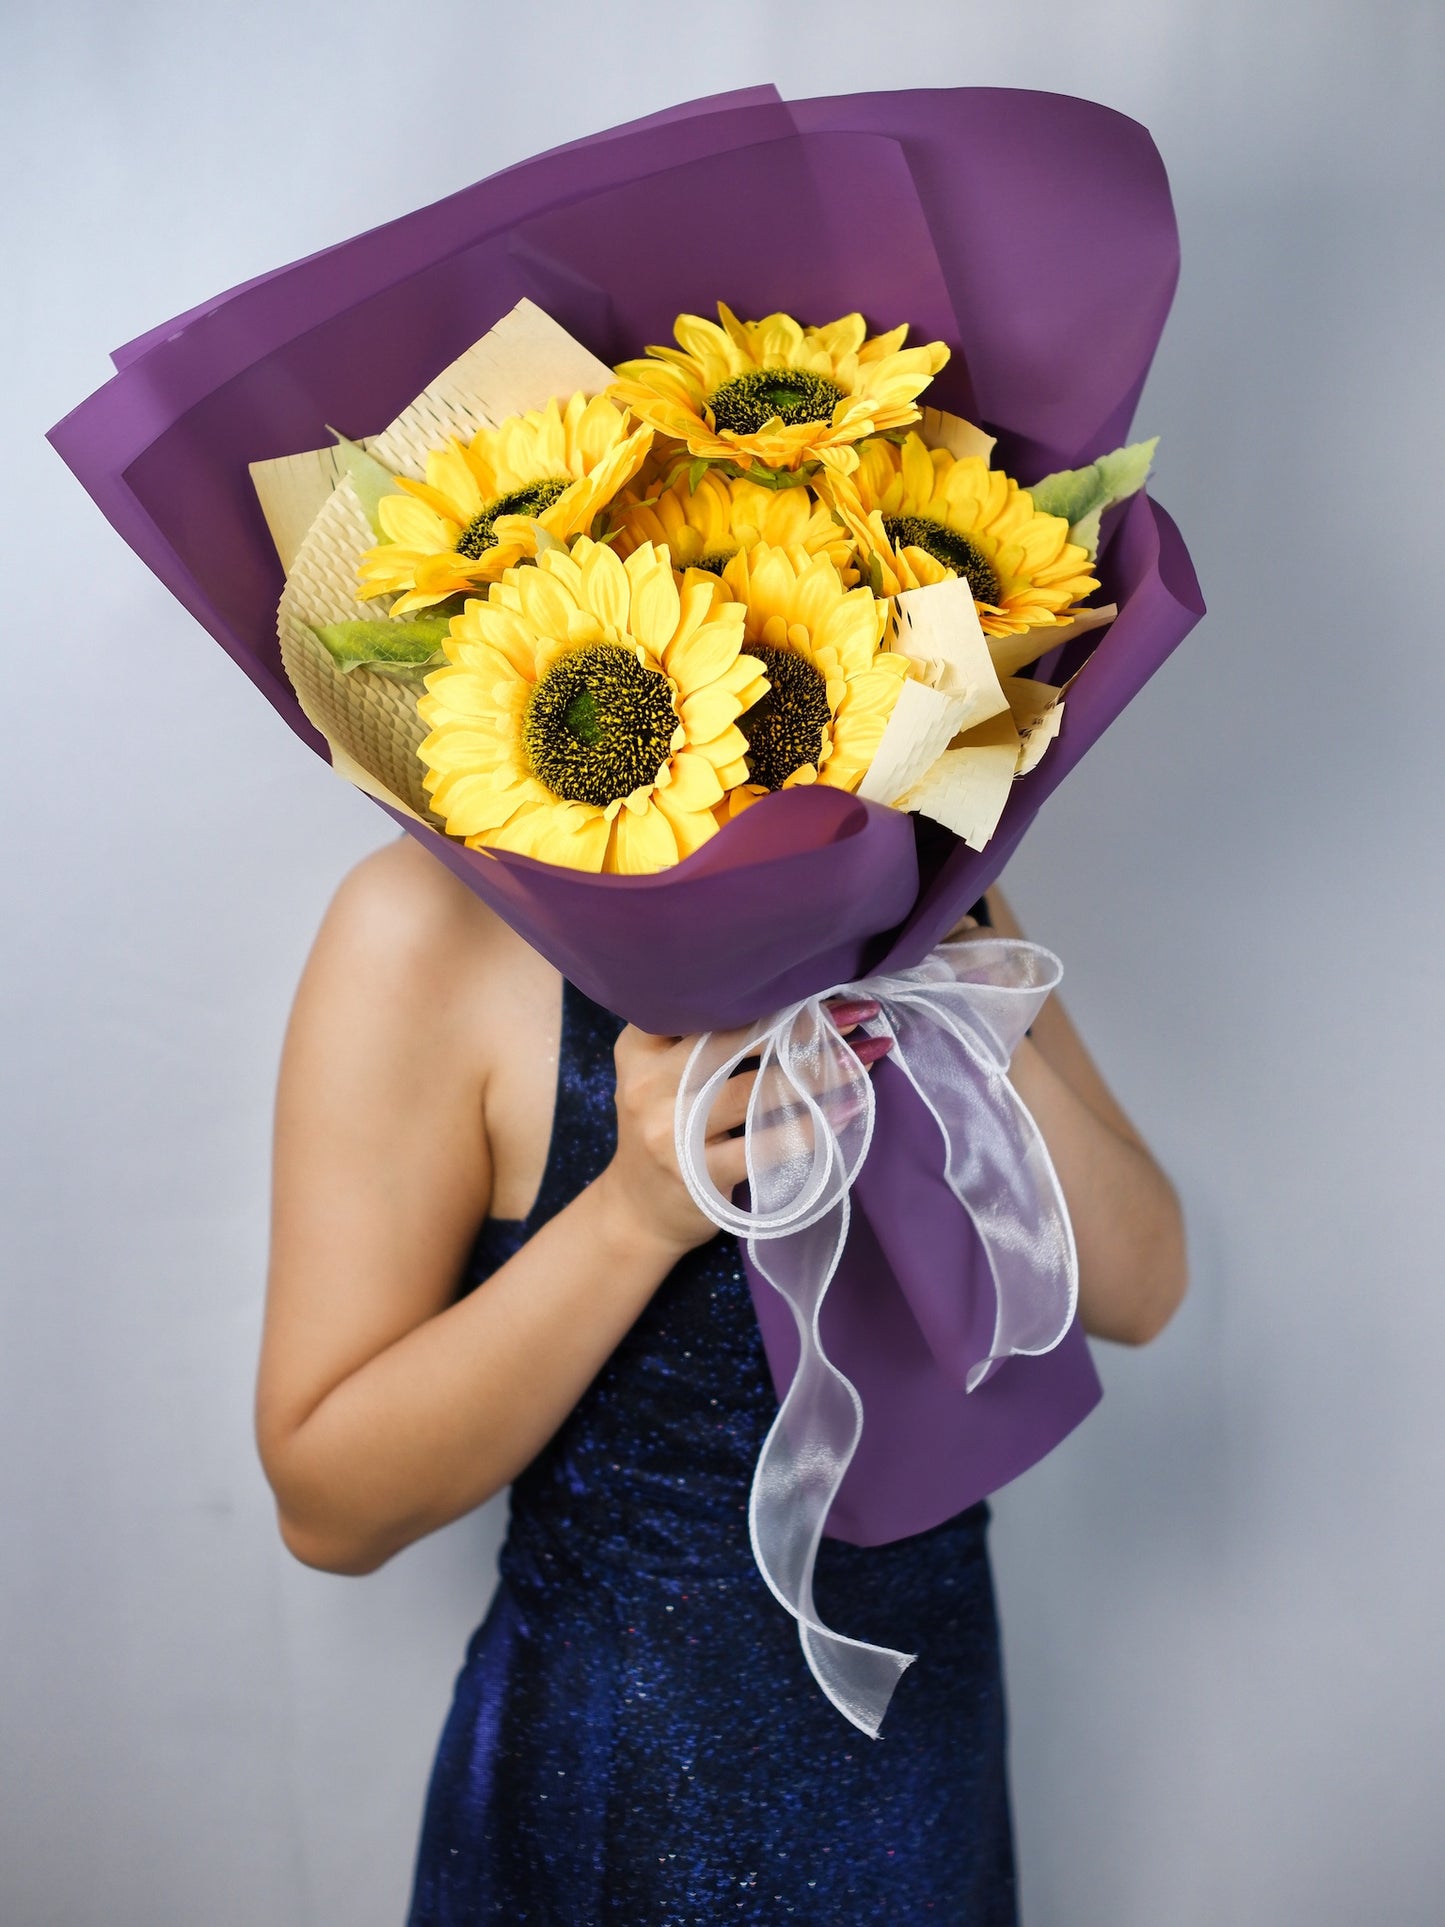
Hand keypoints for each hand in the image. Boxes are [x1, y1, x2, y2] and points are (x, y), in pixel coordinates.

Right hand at [597, 998, 891, 1258]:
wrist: (638, 1213)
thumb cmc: (667, 1129)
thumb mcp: (659, 1076)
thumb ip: (702, 1040)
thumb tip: (796, 998)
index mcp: (639, 1049)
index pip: (701, 1005)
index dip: (762, 990)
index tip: (817, 978)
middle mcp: (648, 1085)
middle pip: (733, 1040)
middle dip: (801, 1022)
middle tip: (857, 1011)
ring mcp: (671, 1133)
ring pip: (756, 1090)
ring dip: (817, 1071)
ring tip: (865, 1055)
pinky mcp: (699, 1177)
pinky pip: (767, 1145)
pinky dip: (814, 1125)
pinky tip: (850, 1108)